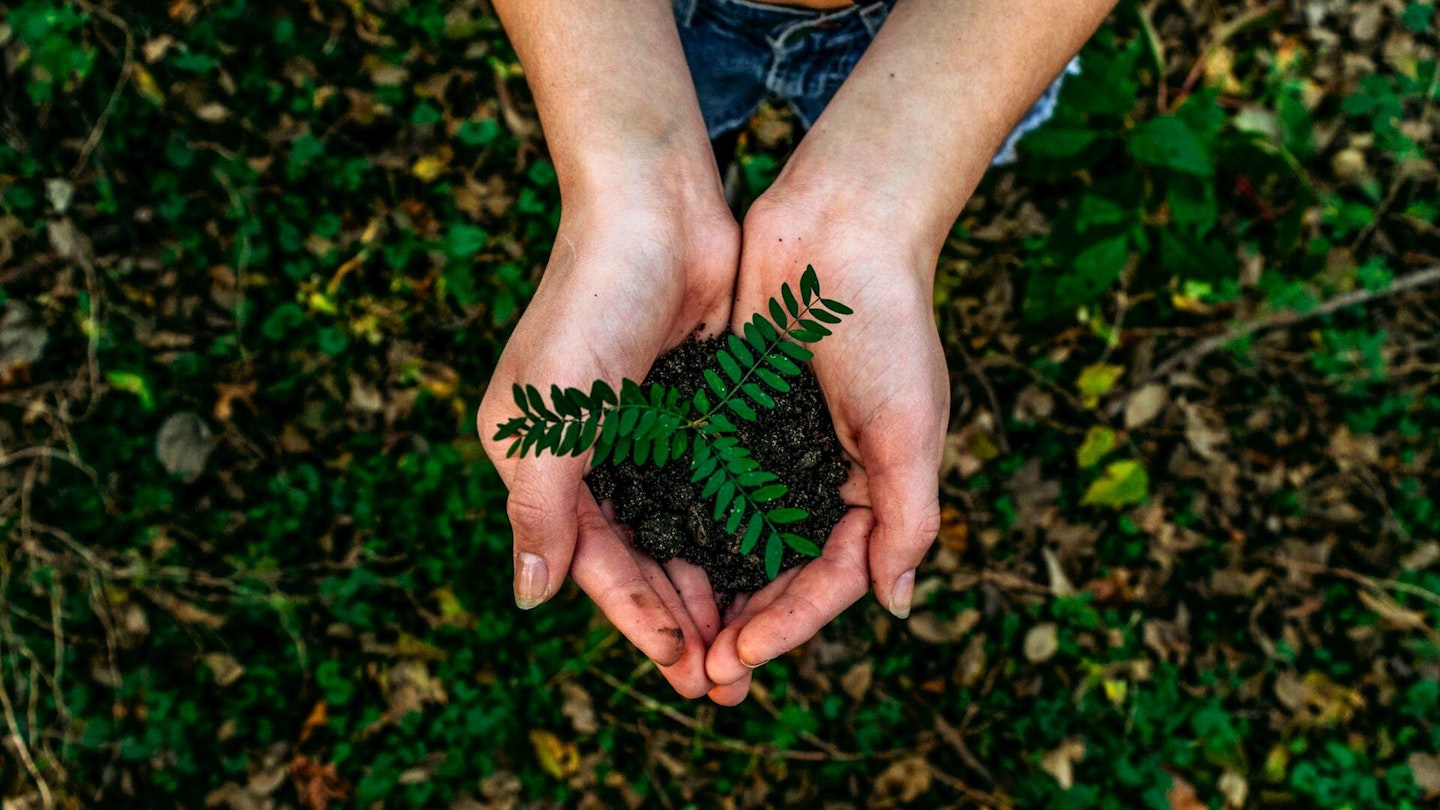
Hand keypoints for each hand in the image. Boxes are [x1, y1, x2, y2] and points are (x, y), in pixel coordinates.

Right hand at [478, 184, 737, 698]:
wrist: (655, 207)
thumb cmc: (591, 303)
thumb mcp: (550, 413)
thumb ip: (540, 507)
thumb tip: (530, 597)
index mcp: (541, 461)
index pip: (593, 561)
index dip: (637, 618)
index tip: (684, 667)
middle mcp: (590, 455)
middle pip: (639, 558)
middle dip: (680, 619)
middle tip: (725, 680)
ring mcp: (644, 432)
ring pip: (681, 531)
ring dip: (712, 587)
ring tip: (750, 643)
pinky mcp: (693, 408)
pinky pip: (714, 487)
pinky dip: (735, 530)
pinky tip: (768, 567)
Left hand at [704, 181, 948, 704]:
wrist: (840, 225)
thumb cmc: (887, 324)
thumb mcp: (910, 427)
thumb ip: (906, 518)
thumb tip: (896, 605)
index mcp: (871, 489)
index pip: (828, 580)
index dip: (786, 626)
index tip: (737, 658)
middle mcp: (819, 477)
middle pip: (777, 573)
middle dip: (742, 625)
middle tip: (699, 676)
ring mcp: (772, 447)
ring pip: (734, 538)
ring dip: (707, 588)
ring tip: (670, 636)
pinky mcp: (730, 413)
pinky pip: (703, 482)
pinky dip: (682, 521)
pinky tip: (648, 555)